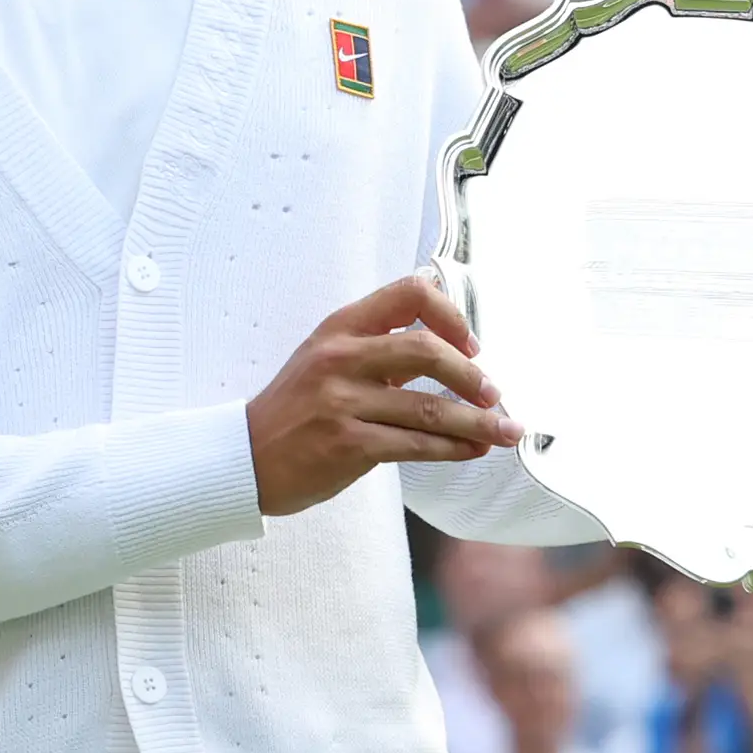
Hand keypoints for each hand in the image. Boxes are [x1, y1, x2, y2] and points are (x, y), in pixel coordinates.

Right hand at [245, 275, 522, 514]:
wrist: (245, 458)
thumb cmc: (295, 409)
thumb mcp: (326, 359)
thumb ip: (377, 347)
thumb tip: (448, 347)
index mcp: (340, 327)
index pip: (408, 294)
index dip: (449, 315)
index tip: (471, 345)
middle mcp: (340, 358)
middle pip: (426, 350)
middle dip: (471, 375)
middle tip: (494, 395)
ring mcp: (342, 402)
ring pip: (429, 407)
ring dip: (478, 422)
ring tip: (507, 432)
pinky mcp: (347, 444)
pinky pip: (415, 445)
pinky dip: (453, 449)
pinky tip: (473, 452)